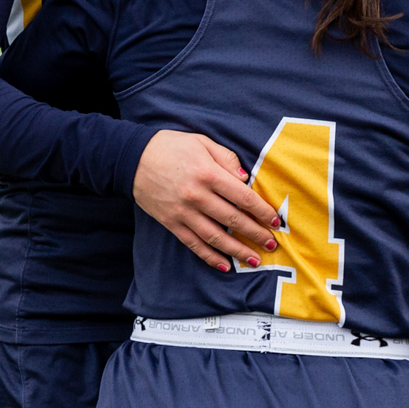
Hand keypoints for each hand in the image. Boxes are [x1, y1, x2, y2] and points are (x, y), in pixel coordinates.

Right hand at [132, 130, 281, 272]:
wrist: (132, 158)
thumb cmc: (171, 146)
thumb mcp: (202, 142)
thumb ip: (227, 159)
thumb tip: (246, 179)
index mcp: (208, 174)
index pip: (243, 197)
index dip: (262, 211)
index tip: (275, 221)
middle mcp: (197, 196)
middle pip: (233, 220)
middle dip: (255, 234)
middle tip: (272, 244)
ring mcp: (183, 212)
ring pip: (216, 237)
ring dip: (237, 250)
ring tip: (254, 259)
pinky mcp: (171, 223)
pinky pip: (194, 244)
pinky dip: (210, 257)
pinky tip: (225, 265)